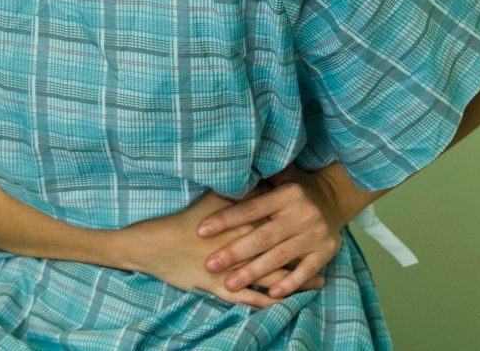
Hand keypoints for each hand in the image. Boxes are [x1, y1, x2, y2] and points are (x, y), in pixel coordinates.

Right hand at [125, 186, 325, 308]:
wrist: (153, 245)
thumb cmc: (181, 220)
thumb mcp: (211, 199)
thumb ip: (237, 190)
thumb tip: (259, 178)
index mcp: (241, 222)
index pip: (275, 223)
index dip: (296, 224)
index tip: (317, 219)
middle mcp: (242, 247)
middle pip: (281, 251)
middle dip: (304, 253)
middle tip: (325, 253)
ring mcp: (232, 270)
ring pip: (272, 277)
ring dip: (296, 280)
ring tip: (318, 282)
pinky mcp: (221, 288)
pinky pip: (252, 298)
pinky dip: (270, 299)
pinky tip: (285, 301)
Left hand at [197, 164, 352, 298]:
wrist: (335, 197)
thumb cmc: (296, 188)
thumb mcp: (280, 176)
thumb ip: (256, 181)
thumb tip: (222, 178)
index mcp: (288, 194)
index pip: (251, 208)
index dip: (226, 219)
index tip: (202, 230)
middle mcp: (303, 214)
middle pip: (263, 237)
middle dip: (235, 252)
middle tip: (210, 264)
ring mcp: (316, 234)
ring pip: (280, 257)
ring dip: (254, 272)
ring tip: (229, 284)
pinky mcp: (326, 251)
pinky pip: (306, 271)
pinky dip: (289, 283)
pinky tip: (270, 293)